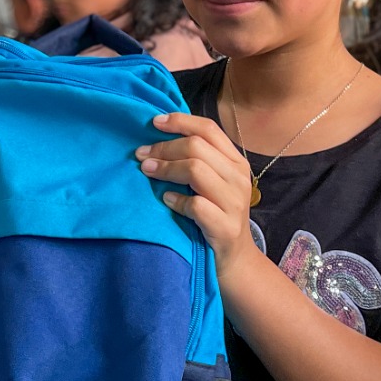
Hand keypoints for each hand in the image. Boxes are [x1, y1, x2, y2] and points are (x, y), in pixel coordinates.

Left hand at [135, 112, 253, 267]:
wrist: (234, 259)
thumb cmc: (216, 215)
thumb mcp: (213, 183)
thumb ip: (197, 160)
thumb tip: (158, 137)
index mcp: (236, 162)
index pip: (208, 129)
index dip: (180, 121)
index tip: (154, 122)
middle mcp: (238, 178)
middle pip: (197, 147)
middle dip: (163, 147)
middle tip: (141, 155)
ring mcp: (234, 202)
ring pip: (196, 170)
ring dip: (166, 168)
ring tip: (147, 171)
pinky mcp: (225, 227)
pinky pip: (195, 205)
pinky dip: (176, 200)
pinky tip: (166, 200)